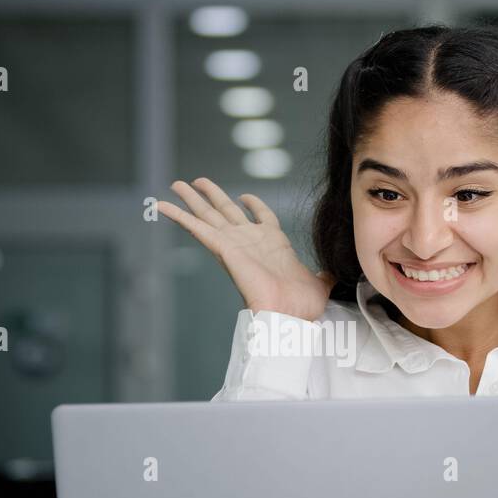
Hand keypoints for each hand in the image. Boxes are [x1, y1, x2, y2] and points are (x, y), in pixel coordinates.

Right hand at [156, 177, 335, 321]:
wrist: (290, 315)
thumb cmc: (302, 306)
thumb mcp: (320, 283)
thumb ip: (324, 274)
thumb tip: (334, 273)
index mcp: (272, 244)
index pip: (261, 217)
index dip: (253, 205)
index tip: (244, 196)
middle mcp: (250, 241)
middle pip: (226, 211)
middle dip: (212, 196)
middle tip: (196, 182)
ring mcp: (235, 244)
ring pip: (209, 215)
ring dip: (192, 200)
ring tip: (175, 184)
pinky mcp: (224, 249)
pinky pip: (198, 229)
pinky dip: (180, 217)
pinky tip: (163, 206)